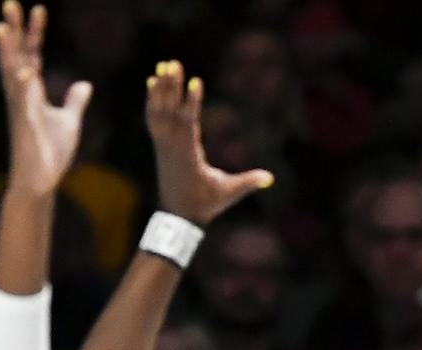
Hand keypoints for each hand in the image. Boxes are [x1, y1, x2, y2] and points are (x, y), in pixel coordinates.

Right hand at [0, 2, 89, 197]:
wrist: (41, 181)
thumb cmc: (51, 153)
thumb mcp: (69, 121)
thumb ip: (75, 101)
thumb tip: (85, 84)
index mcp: (32, 92)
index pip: (33, 54)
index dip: (35, 32)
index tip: (39, 9)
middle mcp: (21, 95)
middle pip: (17, 55)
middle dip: (15, 30)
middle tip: (11, 2)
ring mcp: (20, 109)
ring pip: (11, 73)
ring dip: (8, 52)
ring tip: (3, 26)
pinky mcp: (24, 125)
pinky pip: (22, 102)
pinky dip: (23, 86)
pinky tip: (25, 70)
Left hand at [144, 59, 272, 225]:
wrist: (177, 216)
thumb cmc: (205, 204)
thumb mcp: (228, 193)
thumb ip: (248, 183)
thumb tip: (269, 178)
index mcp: (188, 157)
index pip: (188, 125)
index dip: (191, 103)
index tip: (194, 82)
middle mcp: (172, 148)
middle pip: (170, 112)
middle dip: (172, 87)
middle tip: (174, 63)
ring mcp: (163, 146)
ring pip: (159, 112)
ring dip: (161, 88)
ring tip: (165, 65)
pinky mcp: (160, 145)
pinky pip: (153, 118)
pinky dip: (152, 99)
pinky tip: (152, 82)